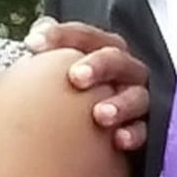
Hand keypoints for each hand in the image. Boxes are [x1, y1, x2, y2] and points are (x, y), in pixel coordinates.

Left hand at [25, 17, 148, 149]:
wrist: (87, 142)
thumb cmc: (69, 96)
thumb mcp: (55, 72)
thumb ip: (48, 51)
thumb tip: (34, 39)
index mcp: (100, 49)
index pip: (83, 35)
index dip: (60, 35)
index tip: (33, 45)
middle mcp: (122, 69)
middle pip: (115, 58)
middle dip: (98, 65)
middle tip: (76, 77)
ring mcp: (135, 98)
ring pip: (136, 95)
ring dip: (120, 104)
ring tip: (100, 115)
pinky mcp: (143, 128)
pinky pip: (144, 130)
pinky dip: (134, 133)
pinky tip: (120, 139)